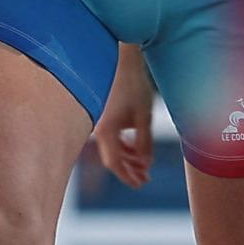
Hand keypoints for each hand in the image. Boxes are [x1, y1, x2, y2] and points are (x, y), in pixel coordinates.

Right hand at [92, 50, 156, 187]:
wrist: (118, 60)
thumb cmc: (132, 85)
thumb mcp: (144, 115)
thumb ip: (144, 141)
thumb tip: (146, 163)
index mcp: (105, 132)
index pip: (115, 163)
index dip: (128, 176)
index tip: (141, 184)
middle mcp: (97, 130)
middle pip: (112, 159)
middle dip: (129, 170)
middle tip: (145, 179)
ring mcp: (98, 124)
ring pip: (112, 149)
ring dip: (128, 158)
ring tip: (144, 165)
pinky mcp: (101, 117)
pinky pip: (111, 138)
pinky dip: (123, 145)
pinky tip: (136, 148)